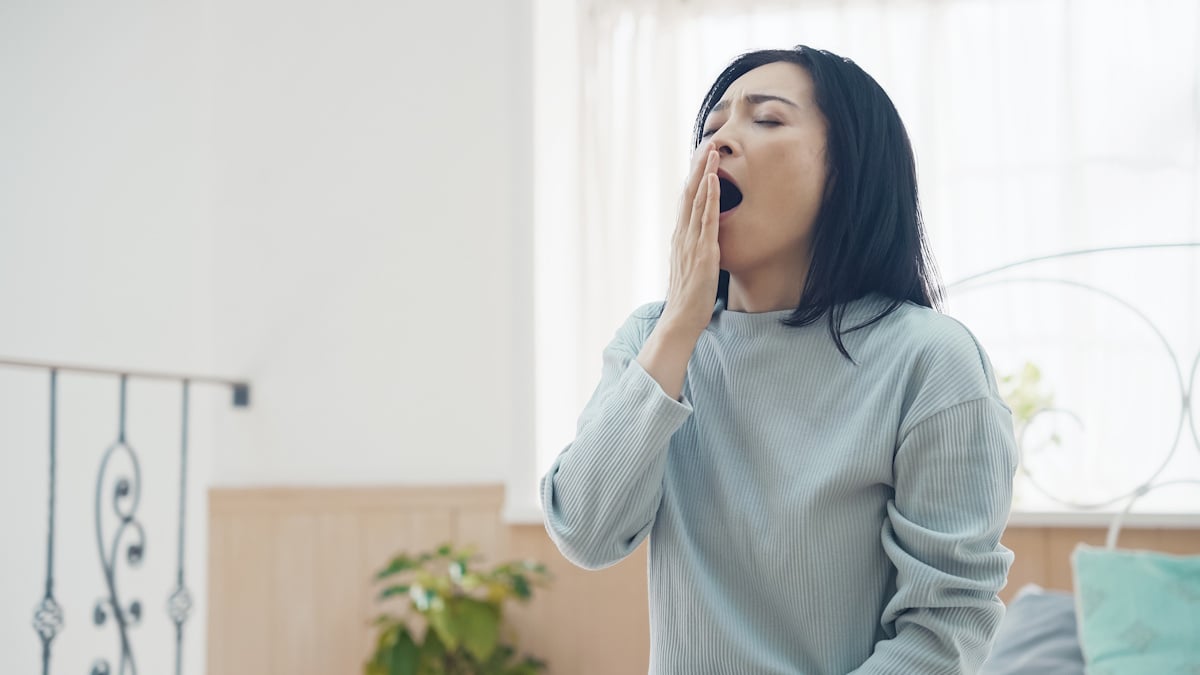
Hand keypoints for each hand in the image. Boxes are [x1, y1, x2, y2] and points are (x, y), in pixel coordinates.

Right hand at [661, 142, 721, 336]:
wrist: (681, 319)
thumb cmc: (689, 299)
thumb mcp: (691, 269)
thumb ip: (695, 253)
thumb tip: (703, 245)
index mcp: (680, 239)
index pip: (685, 203)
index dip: (693, 181)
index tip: (700, 161)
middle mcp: (682, 236)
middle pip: (688, 194)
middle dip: (698, 169)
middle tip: (706, 145)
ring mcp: (691, 242)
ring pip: (697, 200)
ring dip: (705, 174)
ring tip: (712, 152)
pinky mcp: (703, 251)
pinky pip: (707, 218)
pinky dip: (710, 197)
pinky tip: (714, 180)